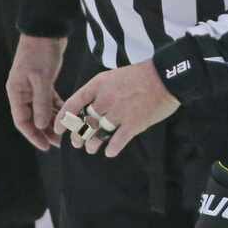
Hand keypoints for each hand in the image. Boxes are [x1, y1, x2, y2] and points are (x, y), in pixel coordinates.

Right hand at [7, 34, 66, 150]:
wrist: (47, 31)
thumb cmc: (41, 53)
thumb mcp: (41, 78)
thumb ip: (41, 102)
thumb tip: (39, 125)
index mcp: (16, 92)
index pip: (22, 121)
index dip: (33, 135)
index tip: (45, 146)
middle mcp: (22, 92)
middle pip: (33, 118)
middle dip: (45, 131)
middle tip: (61, 143)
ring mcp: (33, 86)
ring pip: (42, 110)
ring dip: (53, 121)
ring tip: (66, 132)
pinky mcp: (44, 81)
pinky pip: (50, 100)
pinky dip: (57, 108)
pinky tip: (68, 115)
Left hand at [54, 59, 179, 157]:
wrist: (167, 76)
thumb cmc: (142, 75)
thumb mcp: (115, 76)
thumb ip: (101, 91)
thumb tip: (89, 108)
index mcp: (99, 85)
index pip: (73, 104)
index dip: (63, 119)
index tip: (59, 129)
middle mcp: (106, 100)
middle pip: (84, 124)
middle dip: (78, 137)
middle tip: (78, 143)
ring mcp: (119, 113)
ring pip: (97, 135)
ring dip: (92, 144)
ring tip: (92, 148)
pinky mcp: (134, 124)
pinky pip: (117, 142)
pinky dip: (111, 149)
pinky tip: (110, 151)